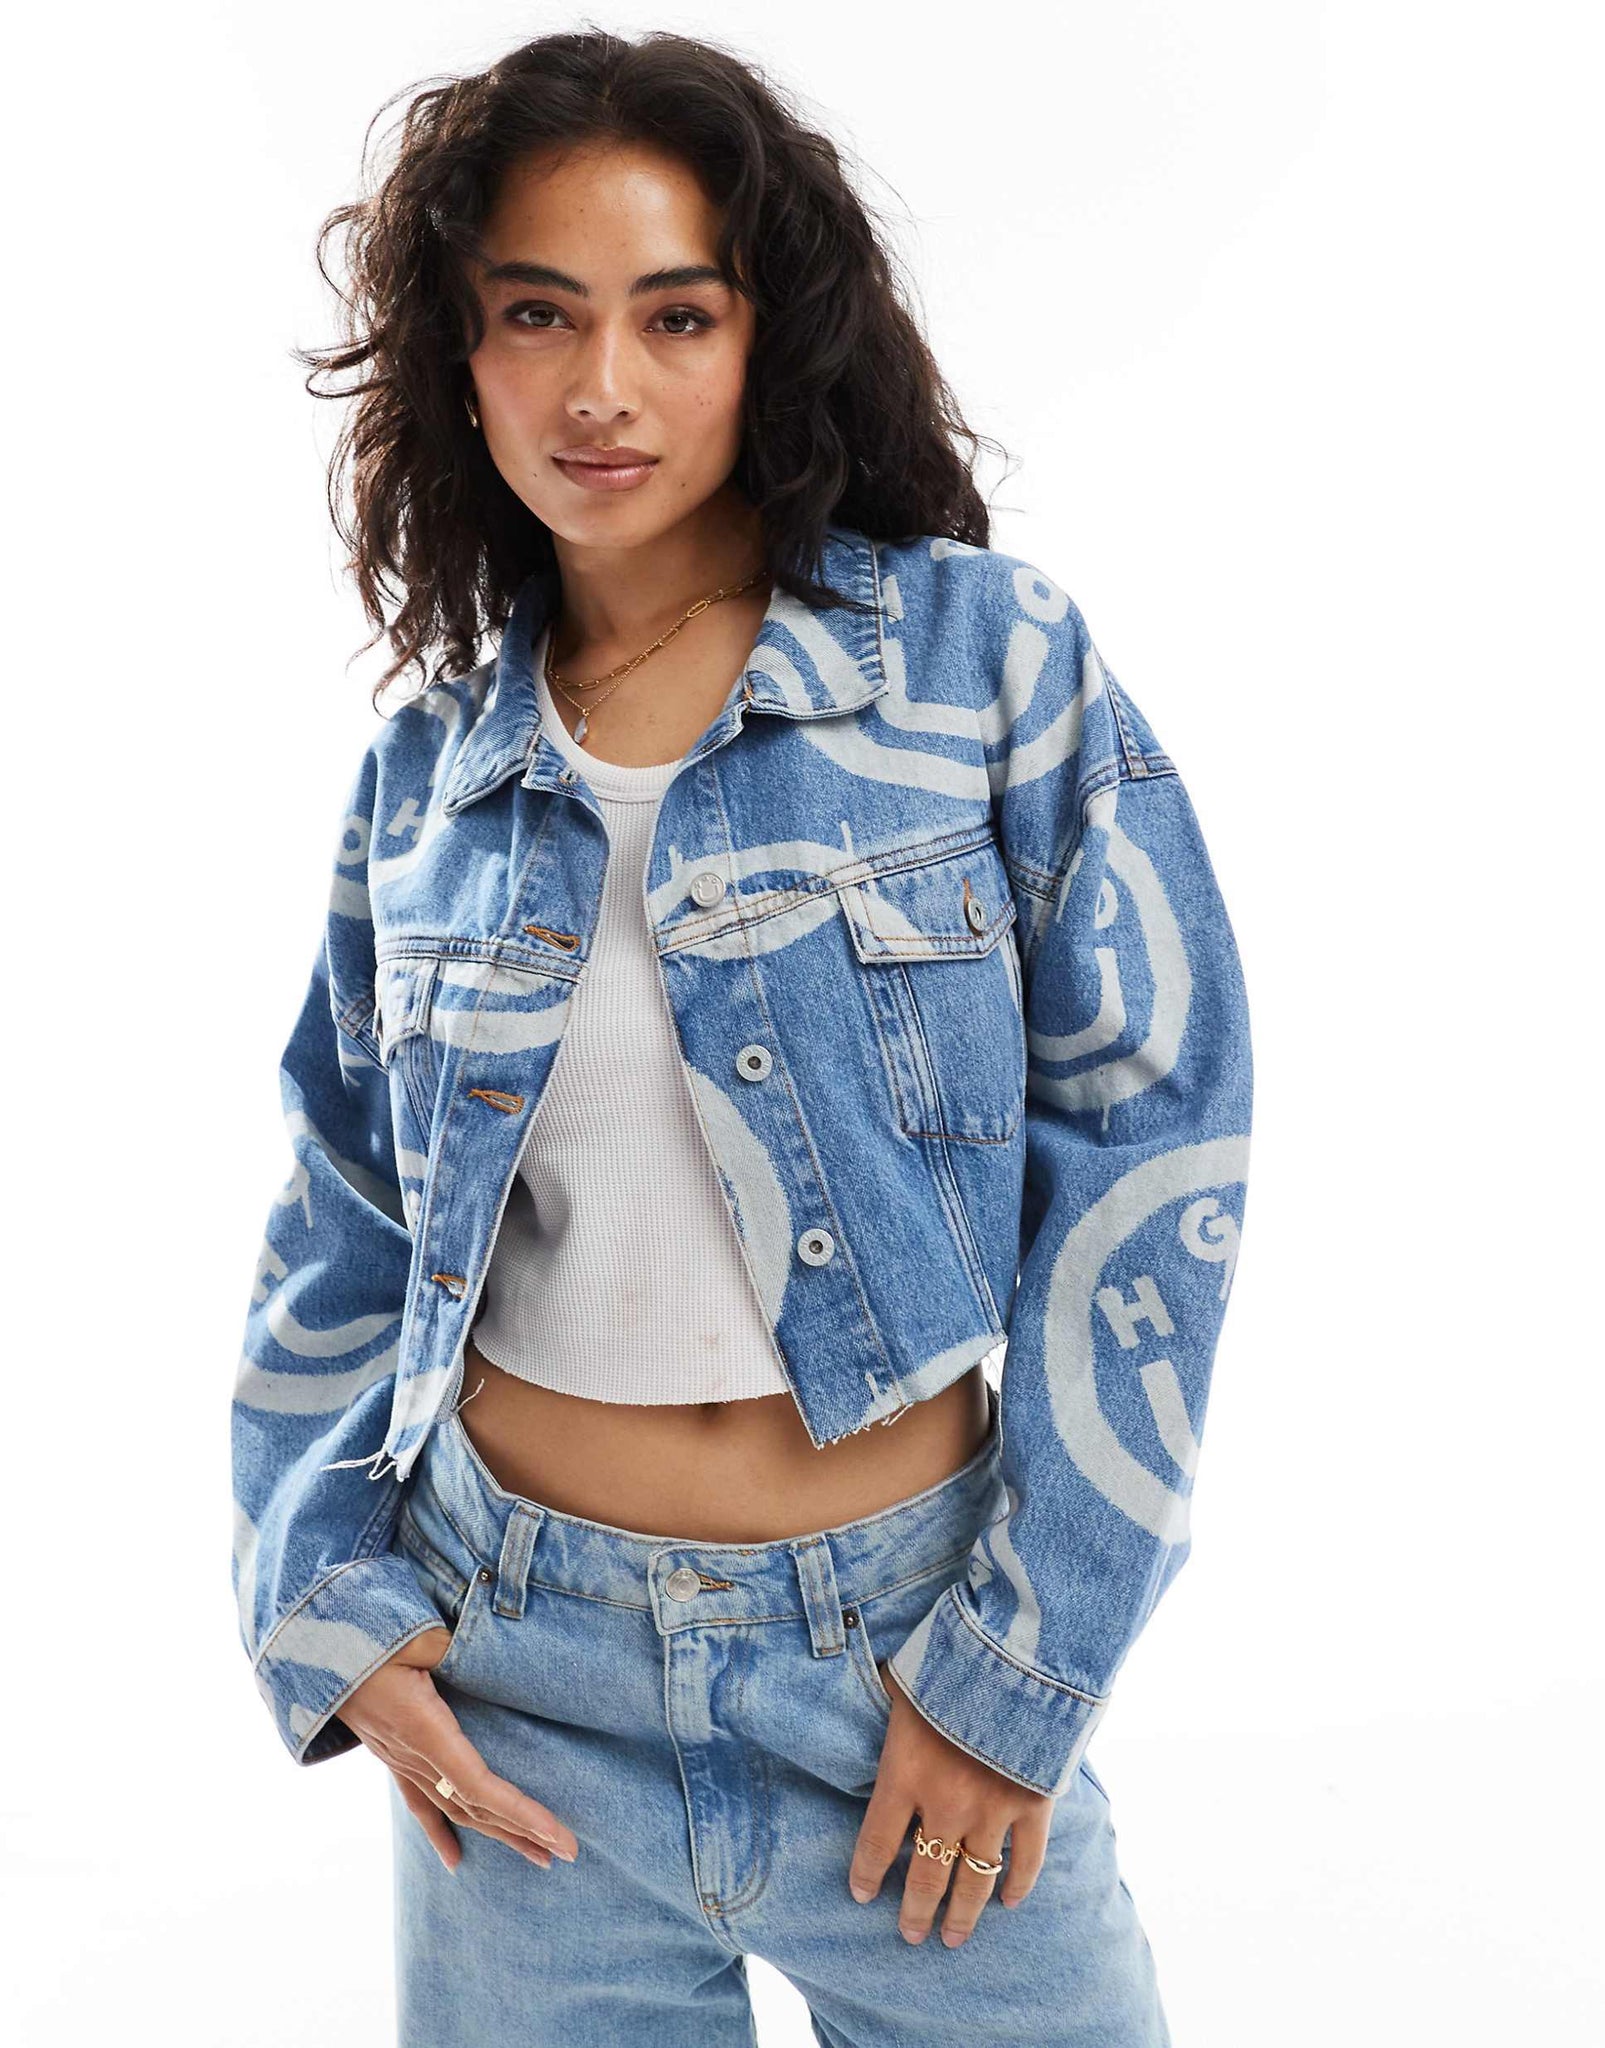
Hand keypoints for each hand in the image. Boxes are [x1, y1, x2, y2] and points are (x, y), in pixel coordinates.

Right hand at [338, 1627, 579, 1875]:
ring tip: (537, 1855)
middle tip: (567, 1852)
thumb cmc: (366, 1631)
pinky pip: (420, 1801)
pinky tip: (455, 1860)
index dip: (520, 1813)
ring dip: (496, 1832)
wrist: (310, 1643)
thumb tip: (494, 1652)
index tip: (558, 1835)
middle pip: (474, 1807)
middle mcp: (411, 1754)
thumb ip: (454, 1645)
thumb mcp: (415, 1633)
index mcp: (421, 1728)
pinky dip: (441, 1831)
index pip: (479, 1786)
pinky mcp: (391, 1751)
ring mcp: (399, 1757)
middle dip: (522, 1831)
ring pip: (453, 1808)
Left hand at [848, 1658, 1052, 1947]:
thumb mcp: (901, 1681)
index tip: (862, 1895)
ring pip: (974, 1881)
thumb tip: (858, 1687)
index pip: (877, 1842)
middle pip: (926, 1876)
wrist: (1017, 1652)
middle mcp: (944, 1804)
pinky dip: (1018, 1884)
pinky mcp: (1033, 1804)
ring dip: (963, 1914)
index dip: (868, 1873)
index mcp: (904, 1774)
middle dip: (916, 1911)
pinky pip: (1026, 1860)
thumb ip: (884, 1703)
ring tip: (953, 1938)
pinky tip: (1009, 1902)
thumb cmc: (948, 1659)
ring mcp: (992, 1810)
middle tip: (911, 1935)